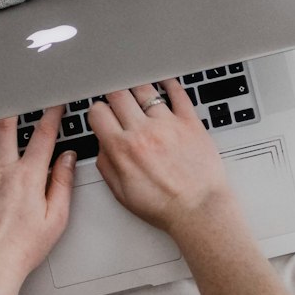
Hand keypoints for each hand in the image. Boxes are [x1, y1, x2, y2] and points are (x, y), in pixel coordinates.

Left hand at [0, 105, 75, 290]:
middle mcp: (1, 171)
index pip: (43, 136)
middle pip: (6, 126)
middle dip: (14, 106)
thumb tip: (67, 159)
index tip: (55, 105)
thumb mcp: (56, 218)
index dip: (51, 115)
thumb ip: (62, 183)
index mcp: (28, 177)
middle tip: (17, 95)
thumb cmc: (21, 249)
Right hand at [88, 79, 236, 235]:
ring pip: (145, 89)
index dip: (97, 111)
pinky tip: (165, 83)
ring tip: (137, 92)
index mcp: (123, 149)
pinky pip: (178, 93)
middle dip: (113, 95)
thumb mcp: (122, 193)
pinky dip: (169, 83)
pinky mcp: (190, 123)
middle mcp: (144, 132)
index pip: (98, 112)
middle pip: (118, 94)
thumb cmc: (164, 206)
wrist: (198, 210)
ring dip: (137, 88)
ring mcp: (168, 124)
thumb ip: (107, 165)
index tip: (102, 114)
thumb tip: (102, 146)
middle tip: (117, 101)